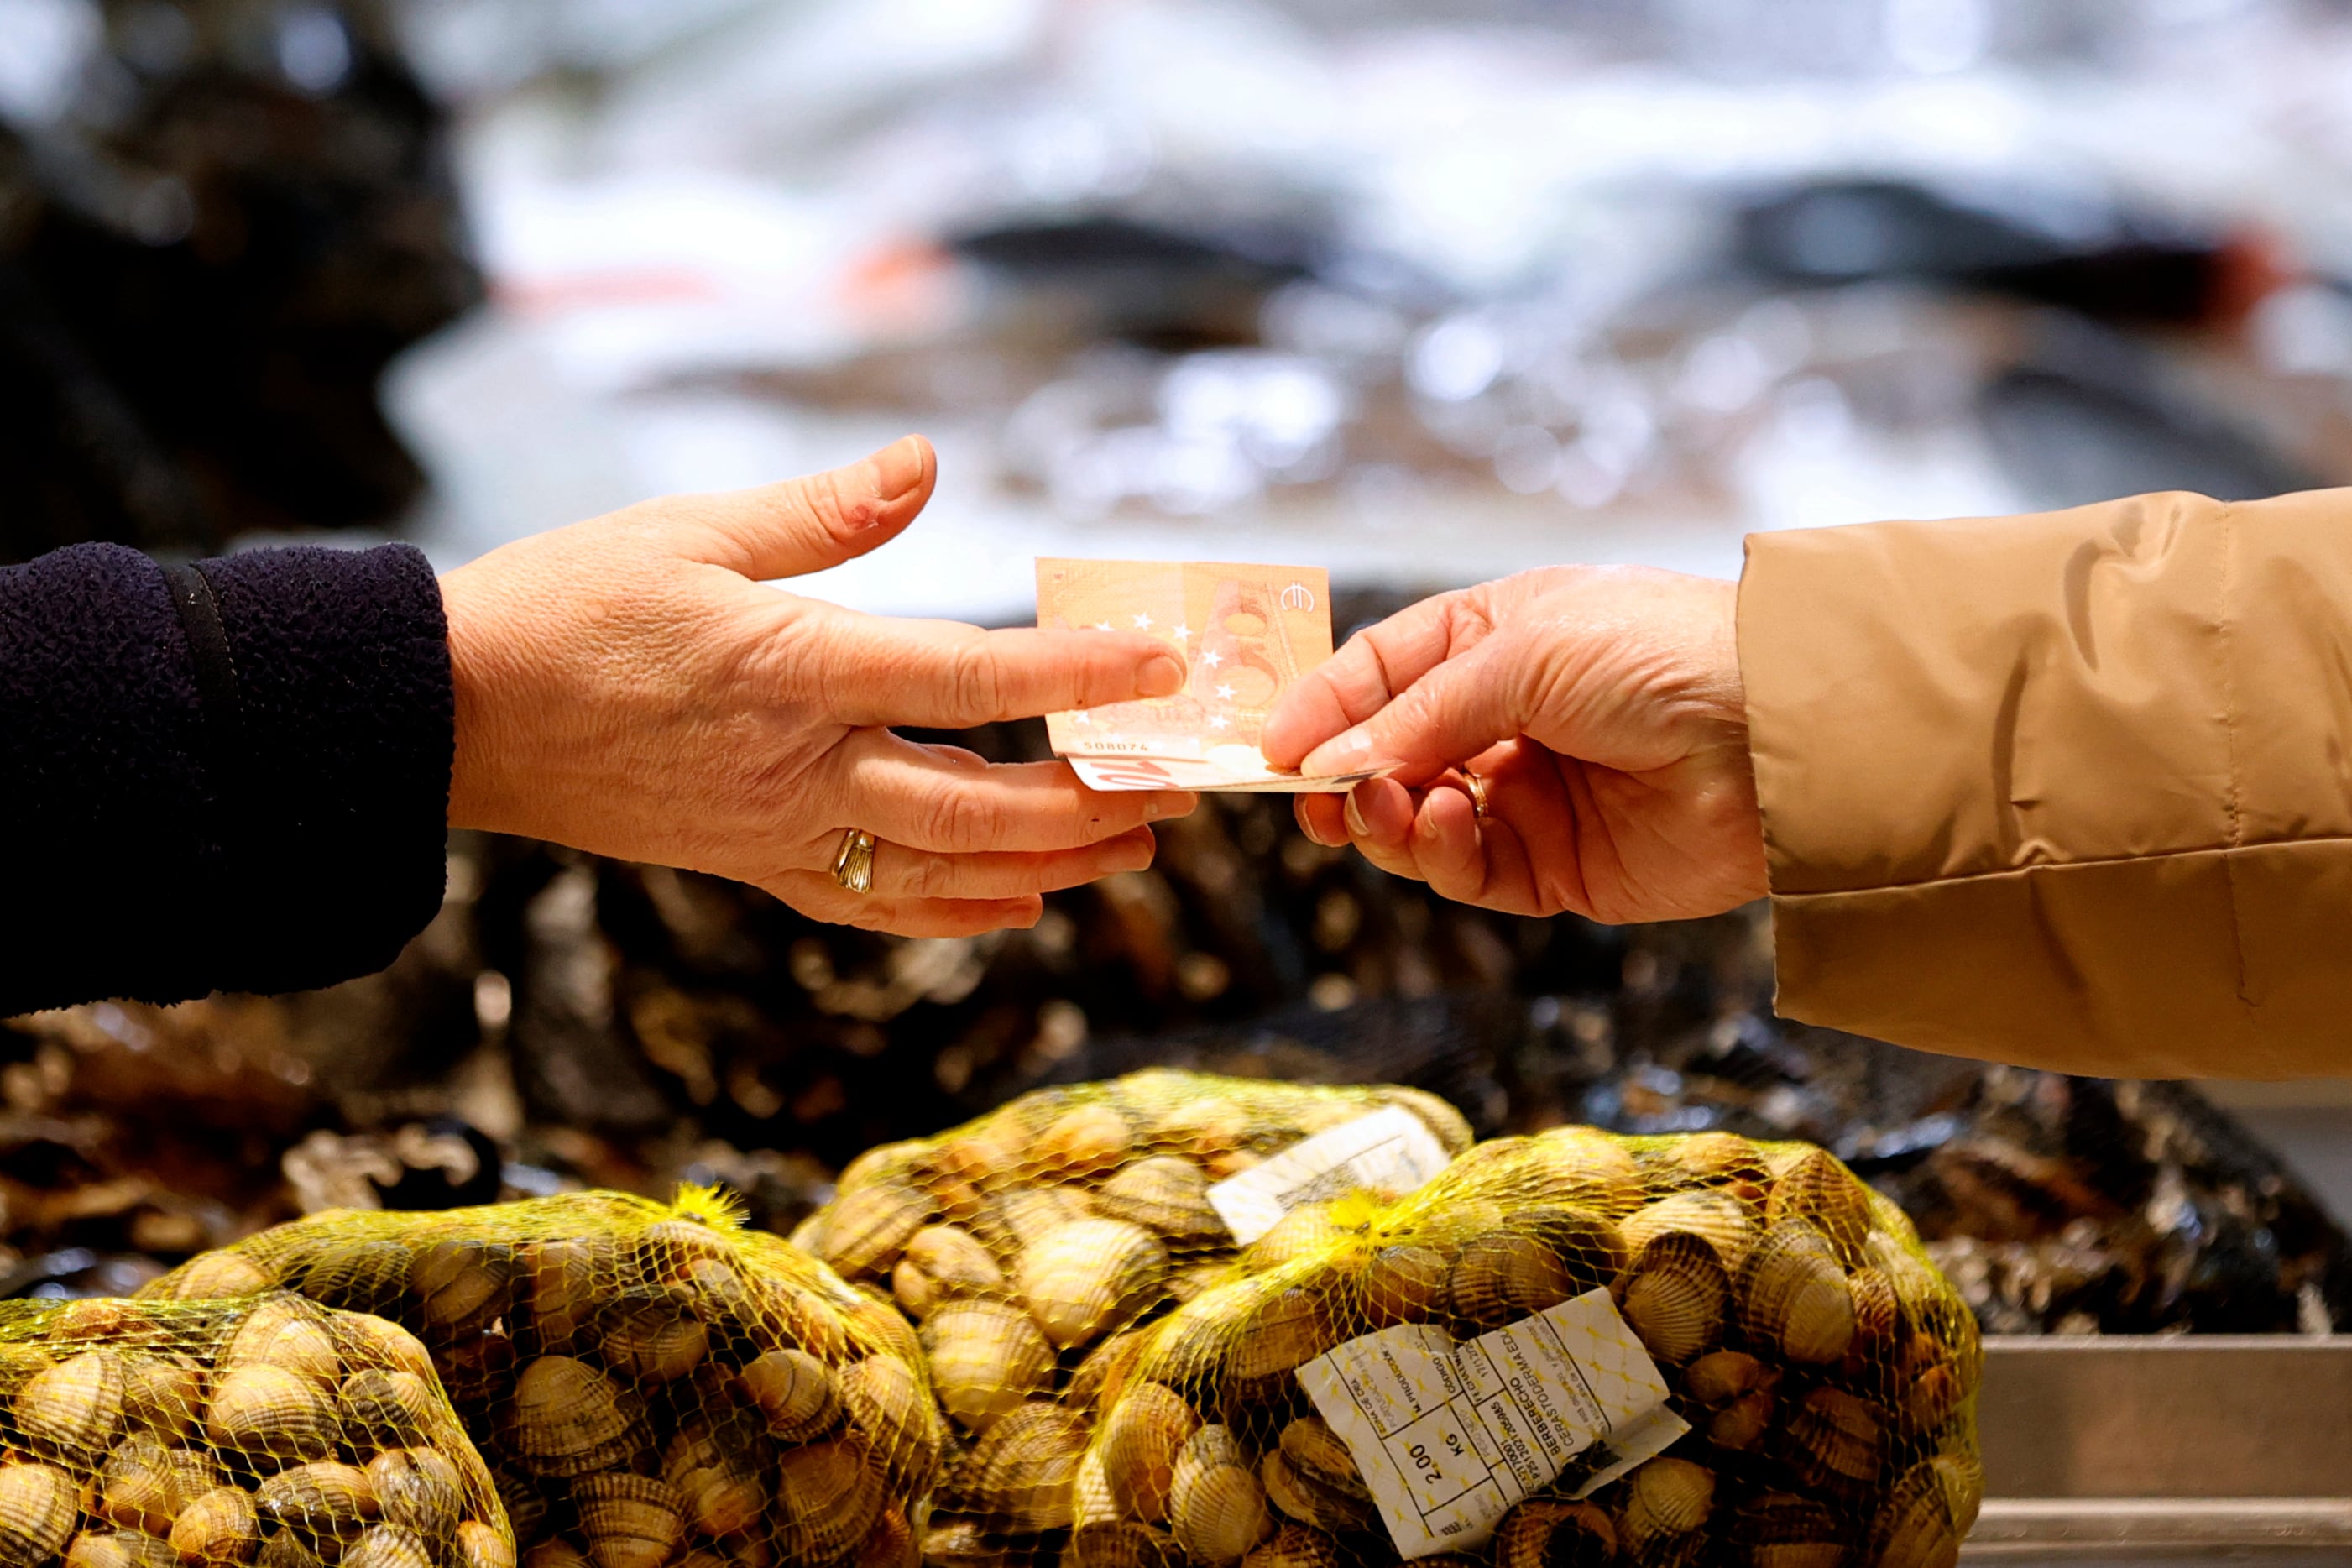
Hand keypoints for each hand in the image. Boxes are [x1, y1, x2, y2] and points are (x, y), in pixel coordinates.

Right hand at [439, 436, 1195, 935]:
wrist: (456, 714)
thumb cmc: (568, 605)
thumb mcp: (690, 530)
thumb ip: (824, 510)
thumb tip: (927, 461)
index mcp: (794, 667)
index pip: (967, 673)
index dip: (1073, 674)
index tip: (1159, 668)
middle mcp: (800, 767)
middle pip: (977, 804)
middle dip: (1089, 802)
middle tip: (1174, 788)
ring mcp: (778, 831)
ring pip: (940, 868)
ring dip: (1046, 863)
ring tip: (1129, 845)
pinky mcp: (753, 865)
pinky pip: (871, 905)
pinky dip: (953, 910)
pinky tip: (1015, 904)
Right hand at [1262, 566, 1764, 922]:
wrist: (1781, 735)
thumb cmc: (1664, 654)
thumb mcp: (1525, 651)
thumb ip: (1421, 711)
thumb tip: (1332, 762)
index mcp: (1497, 639)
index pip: (1382, 672)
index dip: (1324, 708)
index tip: (1271, 747)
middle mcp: (1506, 717)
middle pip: (1387, 757)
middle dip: (1344, 779)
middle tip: (1312, 799)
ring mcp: (1531, 795)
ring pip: (1420, 823)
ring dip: (1389, 820)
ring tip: (1389, 810)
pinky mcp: (1558, 867)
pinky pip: (1471, 873)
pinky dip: (1444, 856)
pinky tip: (1449, 826)